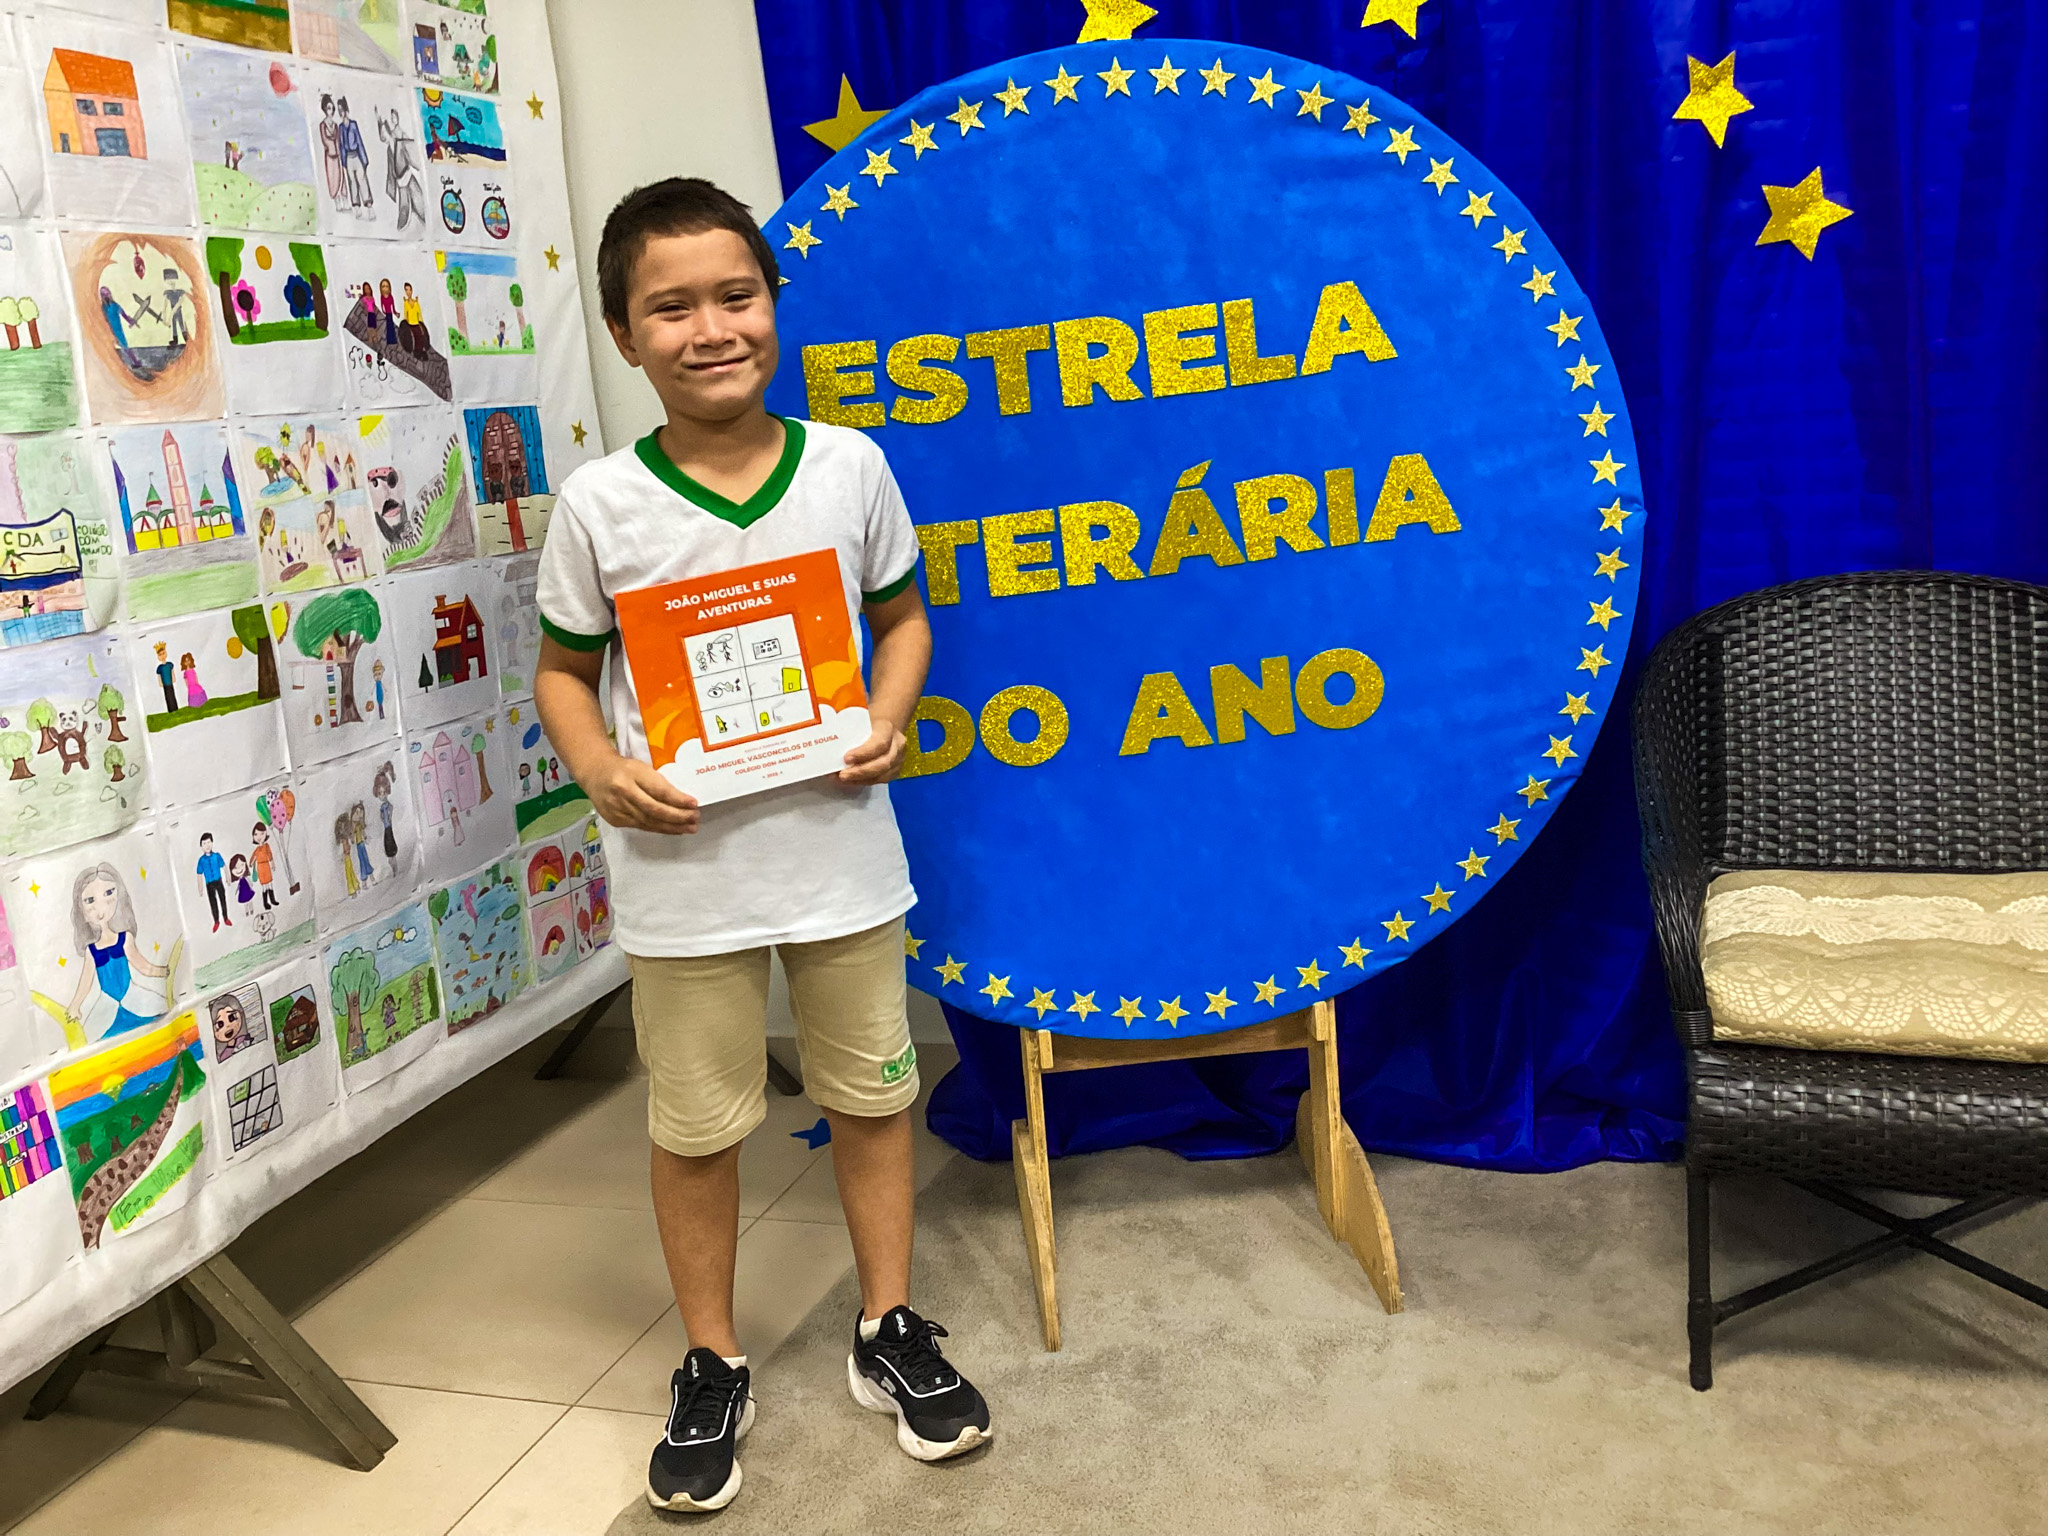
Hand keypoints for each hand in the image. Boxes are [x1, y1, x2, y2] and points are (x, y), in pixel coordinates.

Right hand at [584, 754, 699, 833]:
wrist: (594, 772)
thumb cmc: (624, 768)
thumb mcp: (641, 768)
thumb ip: (658, 783)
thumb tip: (682, 801)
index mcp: (631, 774)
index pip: (658, 790)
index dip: (678, 800)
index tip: (694, 804)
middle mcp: (623, 792)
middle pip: (654, 810)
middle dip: (678, 817)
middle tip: (695, 819)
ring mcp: (617, 808)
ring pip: (649, 822)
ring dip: (672, 827)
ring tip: (689, 828)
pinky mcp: (615, 820)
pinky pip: (641, 827)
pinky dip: (659, 829)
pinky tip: (673, 829)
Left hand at [838, 719, 906, 785]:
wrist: (884, 728)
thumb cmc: (869, 724)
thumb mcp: (860, 720)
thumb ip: (848, 730)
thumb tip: (825, 740)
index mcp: (888, 729)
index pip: (879, 743)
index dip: (863, 753)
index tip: (846, 758)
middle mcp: (897, 745)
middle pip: (883, 763)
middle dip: (861, 771)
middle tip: (842, 775)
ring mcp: (898, 760)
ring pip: (883, 775)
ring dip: (861, 779)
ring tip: (843, 779)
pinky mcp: (895, 770)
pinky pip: (881, 780)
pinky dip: (864, 782)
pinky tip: (851, 781)